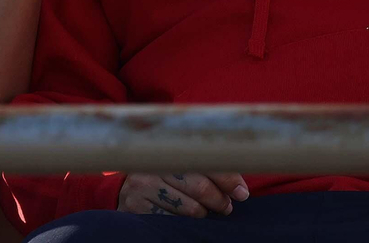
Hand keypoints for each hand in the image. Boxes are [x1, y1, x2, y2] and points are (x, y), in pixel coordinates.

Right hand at [117, 173, 248, 217]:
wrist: (127, 189)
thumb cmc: (165, 177)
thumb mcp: (181, 165)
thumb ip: (208, 169)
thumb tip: (240, 189)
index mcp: (169, 147)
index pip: (205, 162)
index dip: (227, 178)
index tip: (241, 193)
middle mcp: (154, 163)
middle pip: (200, 186)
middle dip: (219, 200)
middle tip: (227, 207)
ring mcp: (143, 184)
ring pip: (190, 207)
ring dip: (204, 212)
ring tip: (205, 211)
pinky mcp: (137, 205)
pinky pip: (173, 220)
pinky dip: (185, 222)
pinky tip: (186, 218)